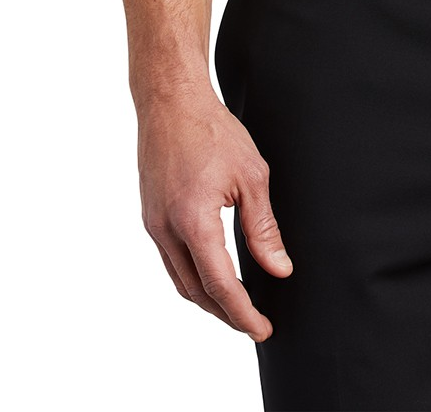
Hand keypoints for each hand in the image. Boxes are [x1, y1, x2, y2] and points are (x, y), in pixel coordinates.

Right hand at [137, 84, 292, 340]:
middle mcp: (166, 230)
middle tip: (253, 323)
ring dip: (207, 300)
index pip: (219, 286)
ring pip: (180, 280)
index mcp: (193, 222)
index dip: (243, 313)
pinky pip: (170, 260)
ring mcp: (153, 224)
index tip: (262, 329)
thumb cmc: (212, 131)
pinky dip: (192, 277)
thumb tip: (280, 269)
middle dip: (225, 314)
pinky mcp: (150, 215)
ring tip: (236, 307)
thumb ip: (263, 228)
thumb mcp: (251, 176)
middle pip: (196, 292)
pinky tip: (212, 273)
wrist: (171, 101)